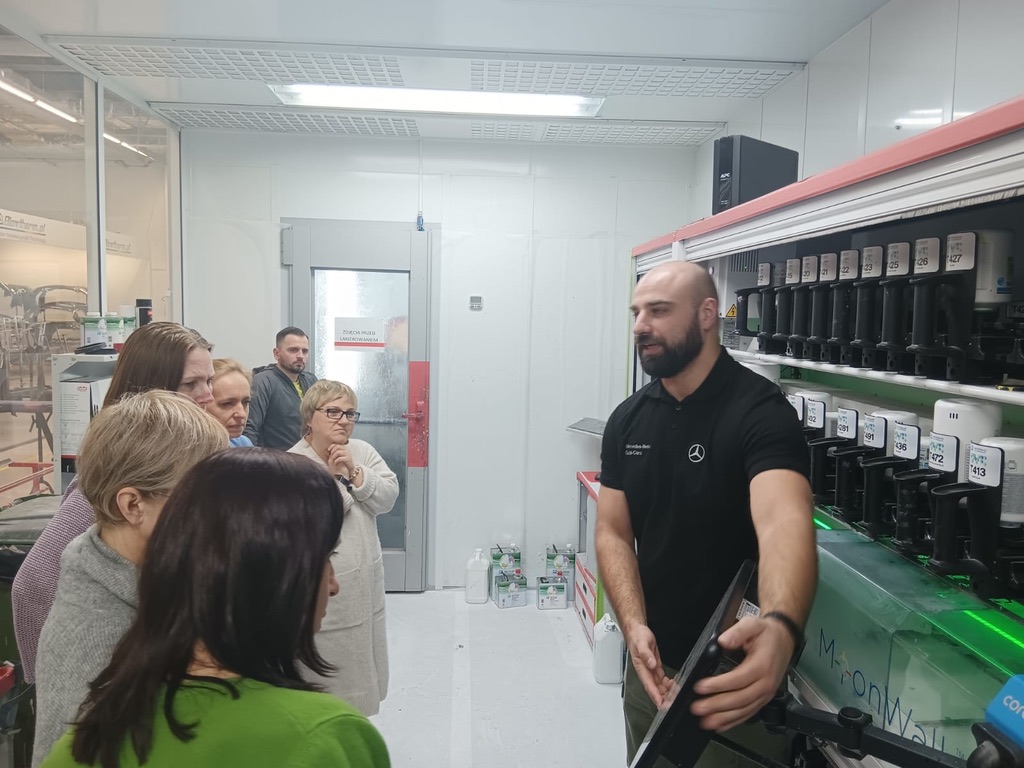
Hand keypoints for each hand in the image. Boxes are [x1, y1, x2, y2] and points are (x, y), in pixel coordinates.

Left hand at [326, 443, 354, 479]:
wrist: (348, 468)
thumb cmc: (341, 462)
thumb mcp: (336, 456)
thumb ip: (332, 453)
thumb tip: (325, 450)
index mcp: (343, 447)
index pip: (337, 444)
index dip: (332, 446)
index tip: (328, 450)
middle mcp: (346, 449)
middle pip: (337, 446)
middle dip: (332, 451)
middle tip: (330, 456)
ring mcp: (348, 454)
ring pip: (338, 452)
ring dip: (333, 456)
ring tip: (333, 460)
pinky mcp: (348, 459)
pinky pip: (340, 458)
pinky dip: (336, 460)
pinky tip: (335, 463)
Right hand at [626, 624, 673, 707]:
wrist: (637, 631)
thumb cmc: (637, 636)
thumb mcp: (642, 643)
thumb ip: (646, 654)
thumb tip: (650, 664)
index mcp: (641, 667)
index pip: (648, 684)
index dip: (655, 695)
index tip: (661, 703)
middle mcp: (646, 671)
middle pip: (655, 689)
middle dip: (663, 698)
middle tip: (673, 704)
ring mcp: (651, 670)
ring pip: (659, 686)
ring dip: (667, 692)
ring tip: (676, 696)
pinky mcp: (655, 668)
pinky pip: (662, 680)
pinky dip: (668, 684)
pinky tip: (674, 685)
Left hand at [690, 616, 792, 730]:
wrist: (783, 639)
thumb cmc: (766, 633)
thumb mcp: (753, 624)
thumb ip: (738, 631)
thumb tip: (723, 641)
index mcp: (762, 665)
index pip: (737, 679)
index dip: (718, 685)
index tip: (700, 687)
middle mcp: (765, 683)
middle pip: (739, 699)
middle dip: (716, 705)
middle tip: (697, 707)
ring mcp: (766, 693)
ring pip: (743, 710)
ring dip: (723, 718)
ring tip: (705, 721)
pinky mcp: (763, 699)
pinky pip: (749, 713)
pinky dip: (734, 721)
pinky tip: (721, 725)